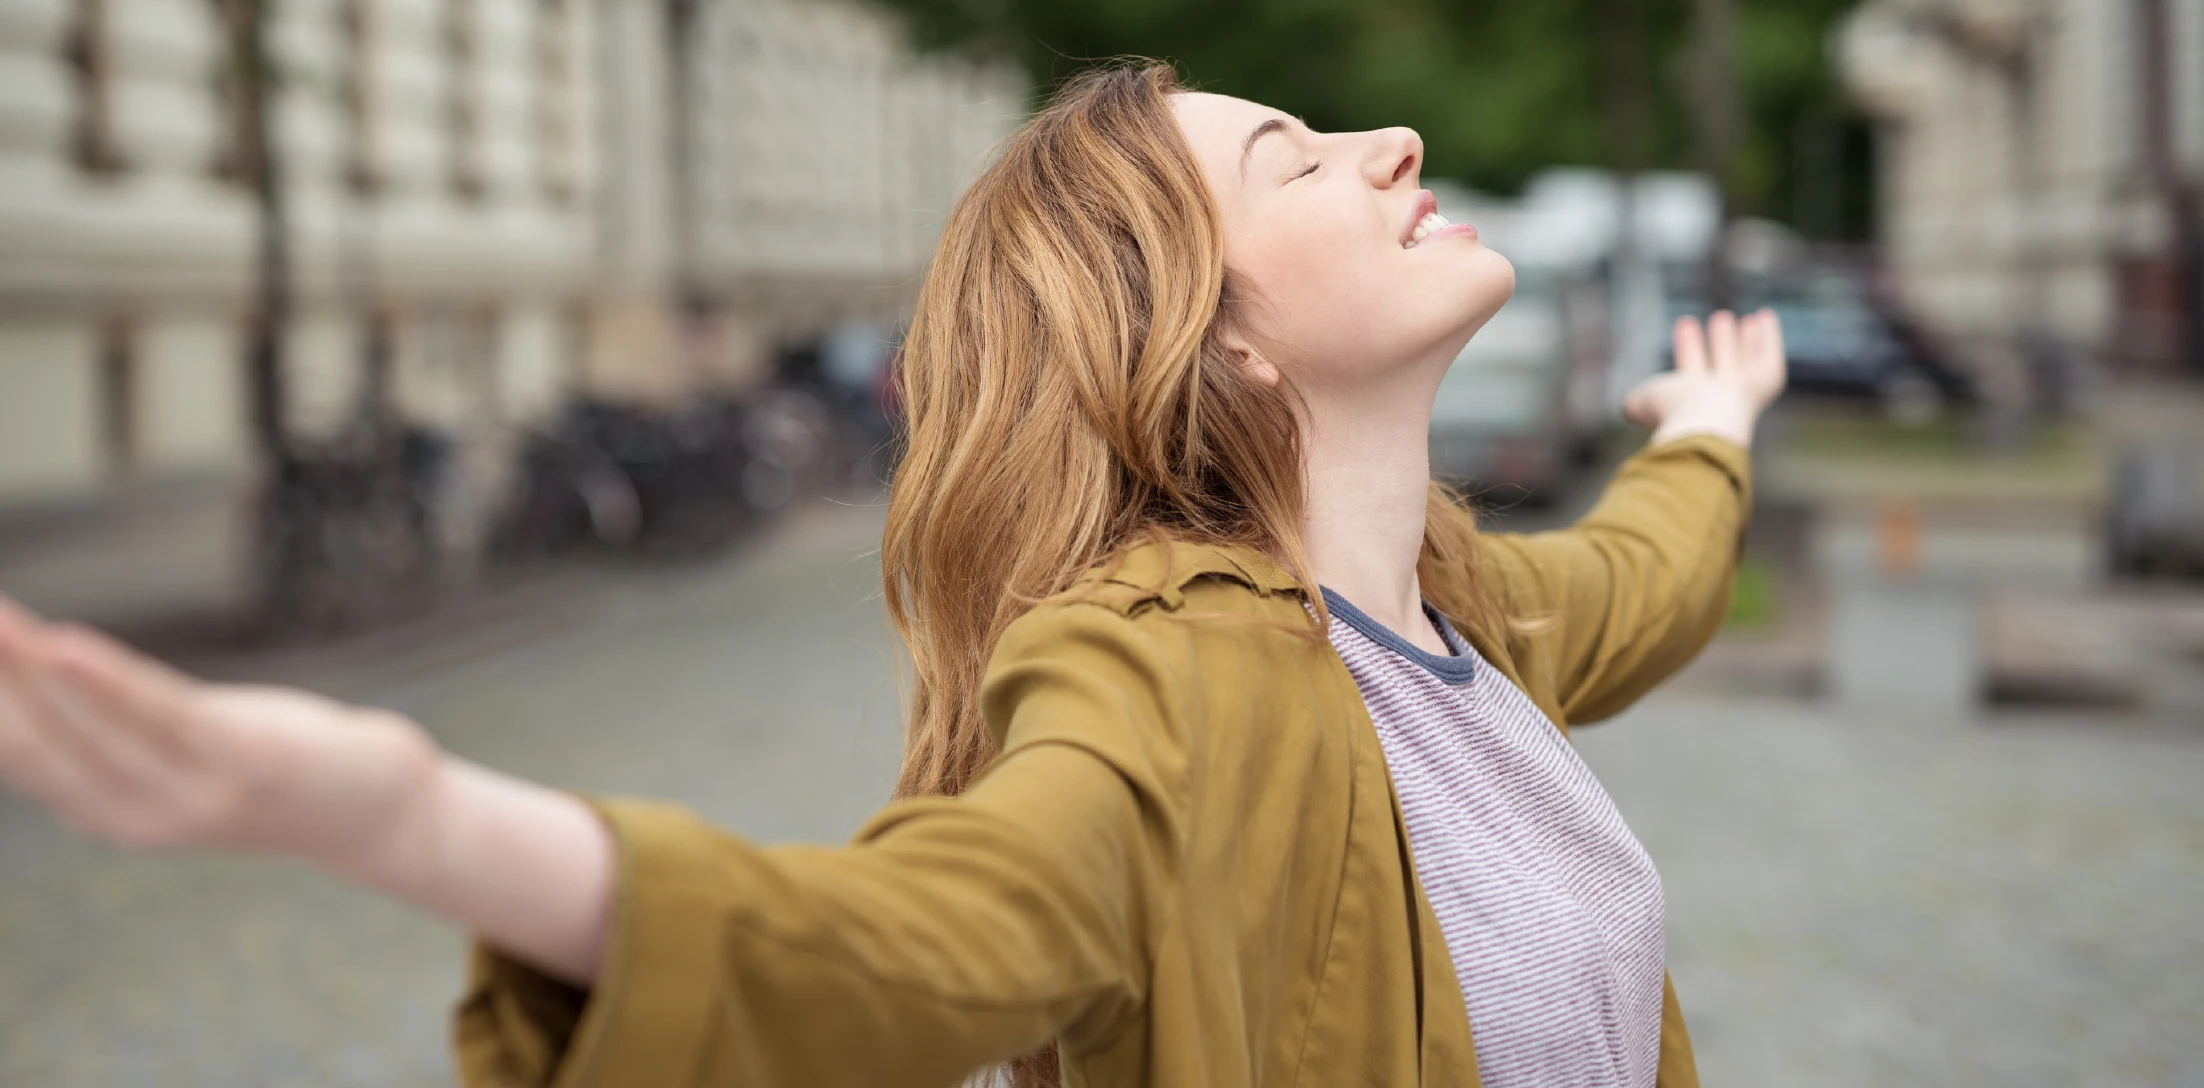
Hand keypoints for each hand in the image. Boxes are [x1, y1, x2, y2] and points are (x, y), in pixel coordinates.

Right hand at [0, 597, 442, 875]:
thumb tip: (36, 682)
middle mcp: (133, 815)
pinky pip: (156, 714)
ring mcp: (186, 791)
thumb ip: (104, 740)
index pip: (14, 754)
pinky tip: (62, 642)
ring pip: (83, 725)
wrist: (369, 809)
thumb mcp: (172, 760)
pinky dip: (104, 679)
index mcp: (106, 812)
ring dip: (24, 666)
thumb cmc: (262, 766)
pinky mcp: (238, 757)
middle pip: (32, 742)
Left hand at [1624, 309, 1786, 448]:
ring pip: (1747, 362)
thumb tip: (1628, 407)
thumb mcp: (1645, 402)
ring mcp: (1743, 391)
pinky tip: (1766, 316)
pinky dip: (1770, 337)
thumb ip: (1636, 403)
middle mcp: (1719, 397)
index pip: (1692, 369)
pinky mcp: (1765, 383)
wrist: (1705, 424)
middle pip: (1724, 364)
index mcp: (1690, 402)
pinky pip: (1769, 358)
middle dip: (1722, 343)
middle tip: (1722, 318)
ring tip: (1747, 318)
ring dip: (1746, 341)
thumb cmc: (1672, 413)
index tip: (1685, 324)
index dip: (1689, 348)